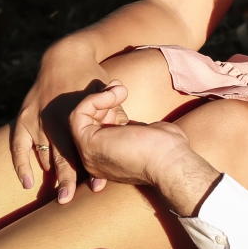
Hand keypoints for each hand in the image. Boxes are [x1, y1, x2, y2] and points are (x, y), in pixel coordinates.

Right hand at [12, 40, 122, 201]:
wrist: (65, 56)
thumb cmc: (93, 77)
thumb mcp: (108, 94)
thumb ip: (117, 115)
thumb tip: (127, 134)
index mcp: (74, 114)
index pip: (82, 148)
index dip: (89, 169)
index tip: (97, 188)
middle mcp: (52, 119)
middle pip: (59, 156)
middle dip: (65, 179)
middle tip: (67, 201)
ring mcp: (35, 119)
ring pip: (42, 154)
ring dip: (49, 174)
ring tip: (57, 195)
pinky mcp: (23, 117)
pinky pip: (17, 145)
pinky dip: (21, 164)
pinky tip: (28, 183)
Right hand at [70, 83, 218, 215]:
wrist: (169, 161)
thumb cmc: (166, 149)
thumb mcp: (145, 133)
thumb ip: (131, 129)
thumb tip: (127, 122)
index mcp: (108, 156)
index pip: (99, 126)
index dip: (108, 108)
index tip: (123, 93)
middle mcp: (93, 157)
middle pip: (89, 120)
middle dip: (103, 99)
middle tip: (120, 87)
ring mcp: (88, 152)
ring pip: (81, 116)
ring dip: (99, 97)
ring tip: (120, 90)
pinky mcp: (86, 142)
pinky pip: (79, 114)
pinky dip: (93, 100)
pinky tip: (112, 95)